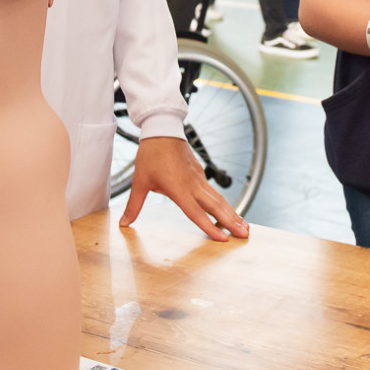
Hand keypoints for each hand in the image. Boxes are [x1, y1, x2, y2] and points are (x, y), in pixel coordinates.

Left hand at [119, 135, 249, 240]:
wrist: (162, 130)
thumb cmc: (150, 155)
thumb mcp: (139, 181)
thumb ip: (134, 205)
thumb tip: (123, 223)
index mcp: (178, 189)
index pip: (196, 213)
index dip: (210, 227)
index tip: (223, 239)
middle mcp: (193, 185)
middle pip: (216, 207)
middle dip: (232, 222)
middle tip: (246, 235)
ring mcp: (199, 179)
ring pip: (219, 199)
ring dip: (232, 213)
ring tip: (244, 227)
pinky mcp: (200, 174)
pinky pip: (214, 192)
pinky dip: (224, 203)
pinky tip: (229, 210)